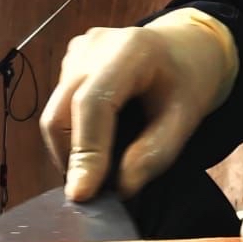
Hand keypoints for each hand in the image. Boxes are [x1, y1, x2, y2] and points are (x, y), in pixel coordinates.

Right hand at [40, 11, 237, 200]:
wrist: (183, 48)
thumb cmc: (187, 82)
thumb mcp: (186, 120)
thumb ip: (155, 155)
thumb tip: (119, 189)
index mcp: (131, 51)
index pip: (92, 104)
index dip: (85, 151)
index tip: (83, 194)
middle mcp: (93, 47)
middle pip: (60, 114)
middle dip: (73, 159)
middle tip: (97, 191)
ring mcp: (76, 53)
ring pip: (55, 116)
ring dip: (72, 150)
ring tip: (104, 165)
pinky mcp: (67, 64)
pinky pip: (58, 110)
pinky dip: (74, 136)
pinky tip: (101, 140)